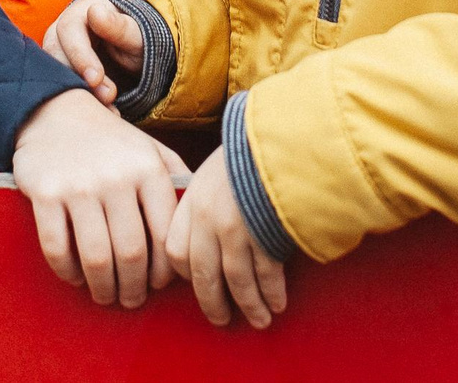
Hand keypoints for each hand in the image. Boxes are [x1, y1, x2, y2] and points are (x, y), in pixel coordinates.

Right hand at [11, 89, 187, 308]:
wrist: (55, 110)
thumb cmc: (110, 140)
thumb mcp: (150, 149)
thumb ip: (176, 180)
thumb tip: (199, 221)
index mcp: (148, 169)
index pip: (165, 235)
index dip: (163, 270)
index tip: (157, 284)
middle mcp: (117, 177)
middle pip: (132, 253)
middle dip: (133, 288)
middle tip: (131, 300)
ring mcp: (79, 186)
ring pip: (97, 257)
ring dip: (103, 288)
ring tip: (106, 296)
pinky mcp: (46, 193)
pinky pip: (57, 248)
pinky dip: (68, 272)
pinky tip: (76, 276)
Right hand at [42, 0, 144, 106]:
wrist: (135, 55)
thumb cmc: (136, 38)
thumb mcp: (135, 33)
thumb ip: (118, 26)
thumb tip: (94, 12)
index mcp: (82, 11)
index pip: (69, 29)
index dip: (80, 55)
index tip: (96, 79)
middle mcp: (63, 28)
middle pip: (55, 52)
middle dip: (79, 79)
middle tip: (107, 97)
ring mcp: (59, 51)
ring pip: (54, 72)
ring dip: (79, 93)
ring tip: (109, 107)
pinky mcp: (60, 72)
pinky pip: (62, 88)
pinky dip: (81, 102)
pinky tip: (104, 111)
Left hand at [165, 147, 288, 328]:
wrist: (281, 137)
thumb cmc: (251, 149)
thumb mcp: (215, 169)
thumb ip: (204, 199)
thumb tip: (207, 229)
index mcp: (192, 202)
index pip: (176, 252)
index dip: (186, 273)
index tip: (199, 283)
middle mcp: (209, 221)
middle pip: (203, 276)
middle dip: (213, 303)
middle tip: (221, 319)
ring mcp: (237, 231)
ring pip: (237, 282)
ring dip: (248, 305)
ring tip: (257, 320)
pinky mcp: (265, 236)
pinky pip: (266, 275)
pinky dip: (271, 292)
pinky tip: (276, 303)